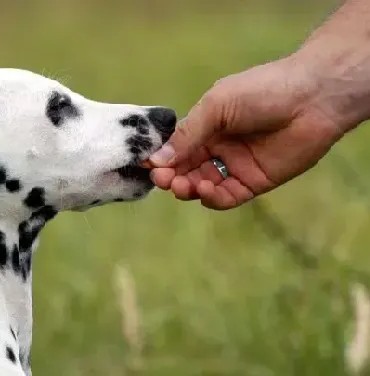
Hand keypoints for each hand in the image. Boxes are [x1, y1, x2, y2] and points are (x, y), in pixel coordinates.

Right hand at [146, 55, 344, 209]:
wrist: (313, 98)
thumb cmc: (262, 91)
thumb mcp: (216, 106)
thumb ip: (188, 134)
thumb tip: (156, 160)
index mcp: (205, 127)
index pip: (175, 148)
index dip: (160, 159)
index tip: (148, 166)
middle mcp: (217, 148)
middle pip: (185, 170)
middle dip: (171, 176)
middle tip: (163, 180)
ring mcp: (235, 166)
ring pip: (201, 186)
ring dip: (188, 188)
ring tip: (182, 186)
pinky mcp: (254, 183)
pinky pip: (226, 197)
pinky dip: (212, 198)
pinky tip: (206, 190)